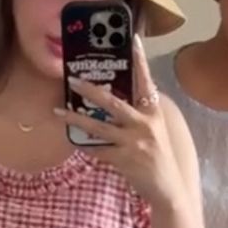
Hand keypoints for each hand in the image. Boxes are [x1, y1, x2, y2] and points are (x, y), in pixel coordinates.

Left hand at [56, 39, 185, 209]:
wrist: (168, 189)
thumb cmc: (160, 158)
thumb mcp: (156, 130)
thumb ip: (142, 113)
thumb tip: (121, 99)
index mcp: (154, 112)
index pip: (146, 81)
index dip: (140, 60)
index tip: (133, 39)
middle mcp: (144, 124)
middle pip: (113, 102)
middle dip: (91, 91)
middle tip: (73, 80)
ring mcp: (133, 143)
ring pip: (99, 127)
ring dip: (76, 120)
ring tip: (58, 112)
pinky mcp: (124, 160)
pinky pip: (99, 151)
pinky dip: (86, 147)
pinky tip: (75, 142)